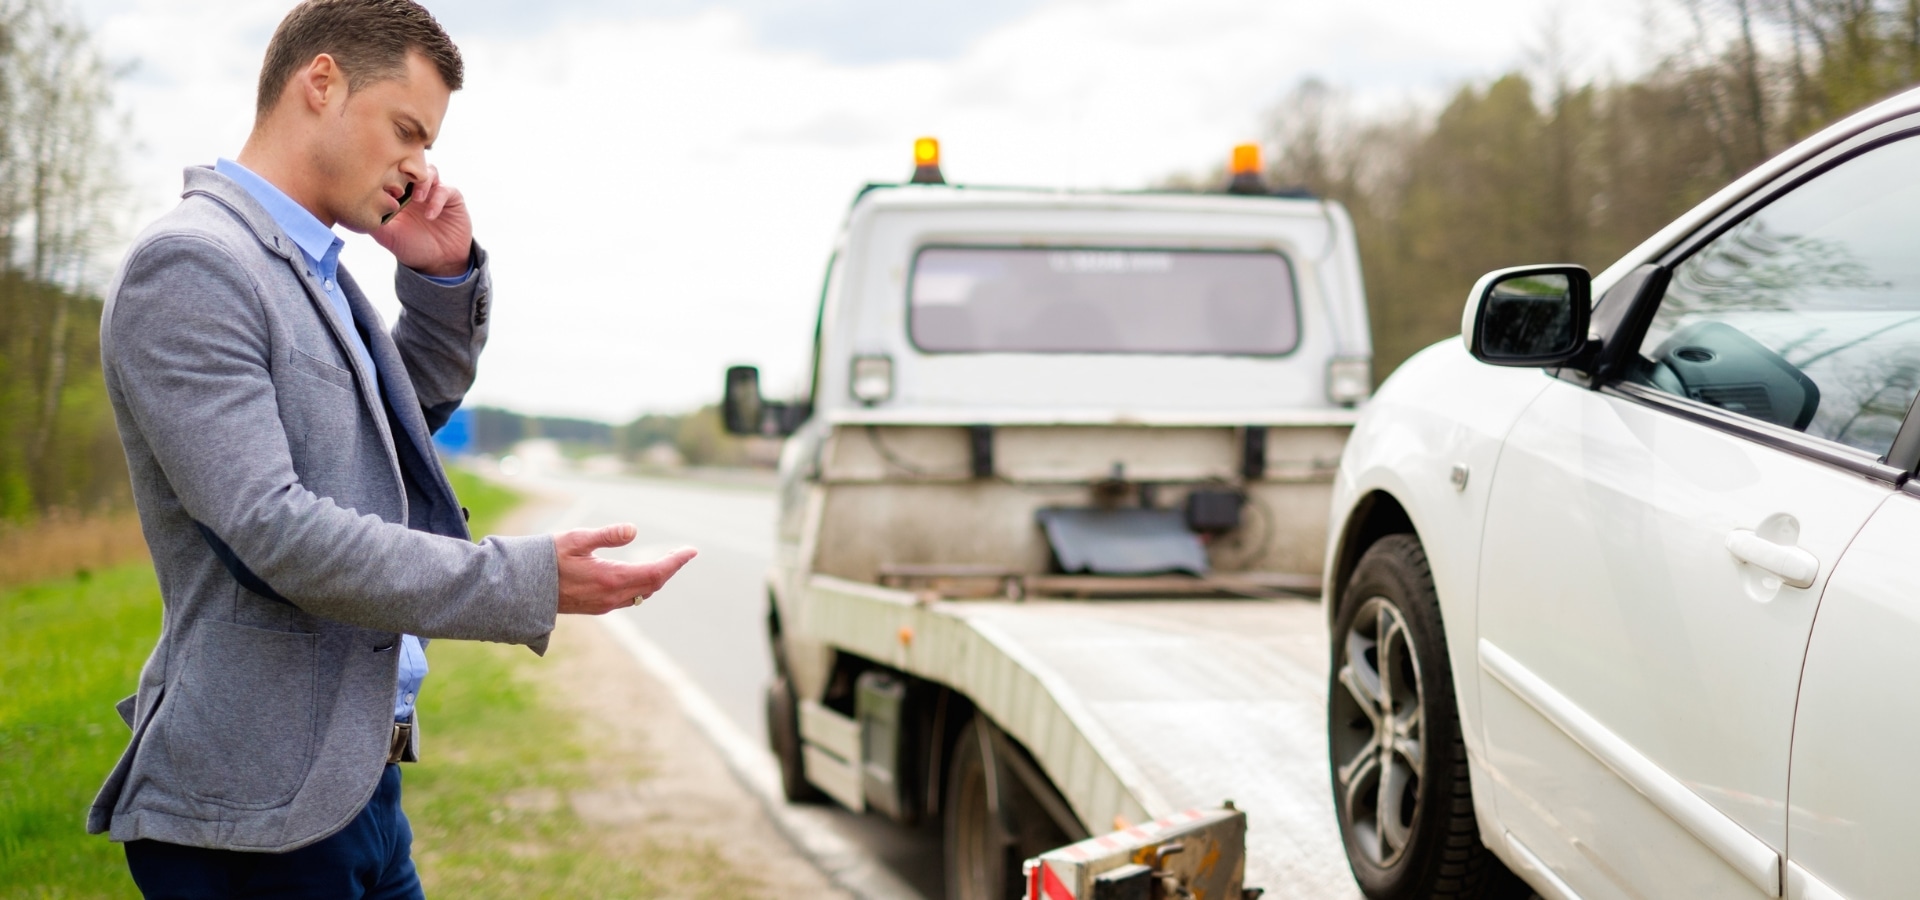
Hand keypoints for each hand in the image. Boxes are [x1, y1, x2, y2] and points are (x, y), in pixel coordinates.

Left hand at [372, 164, 471, 277]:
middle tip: (399, 184)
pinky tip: (430, 215)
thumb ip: (374, 222)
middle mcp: (417, 189)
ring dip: (423, 183)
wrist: (439, 262)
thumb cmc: (411, 248)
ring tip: (416, 199)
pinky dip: (437, 199)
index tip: (381, 186)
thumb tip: (353, 212)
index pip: (393, 173)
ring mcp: (435, 192)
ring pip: (430, 172)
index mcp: (400, 194)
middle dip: (406, 171)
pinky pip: (445, 190)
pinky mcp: (452, 198)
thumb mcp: (387, 237)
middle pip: (412, 167)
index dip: (387, 174)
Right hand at [555, 523, 696, 614]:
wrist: (522, 588)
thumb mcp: (576, 539)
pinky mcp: (597, 608)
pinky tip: (641, 574)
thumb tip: (633, 530)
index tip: (691, 551)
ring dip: (657, 578)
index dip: (675, 562)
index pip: (655, 572)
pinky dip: (643, 586)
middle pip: (653, 585)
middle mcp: (611, 597)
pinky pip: (630, 599)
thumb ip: (607, 535)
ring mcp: (605, 605)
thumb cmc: (547, 559)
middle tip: (682, 553)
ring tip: (667, 561)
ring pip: (642, 594)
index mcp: (610, 579)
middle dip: (670, 568)